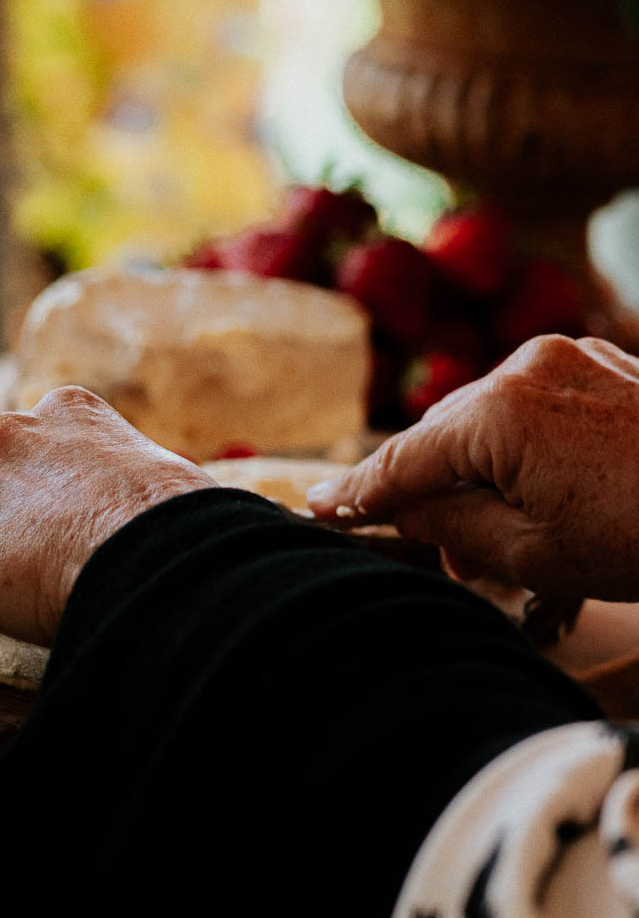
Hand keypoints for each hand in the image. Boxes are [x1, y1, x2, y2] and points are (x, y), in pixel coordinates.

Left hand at [0, 387, 214, 645]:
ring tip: (1, 608)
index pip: (34, 446)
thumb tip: (148, 519)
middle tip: (17, 568)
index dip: (39, 489)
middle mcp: (8, 432)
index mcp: (65, 408)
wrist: (151, 559)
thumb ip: (131, 482)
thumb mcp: (164, 474)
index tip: (54, 526)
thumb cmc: (183, 527)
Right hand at [307, 335, 638, 599]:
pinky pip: (534, 404)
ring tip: (510, 539)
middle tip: (451, 559)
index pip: (403, 460)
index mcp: (498, 414)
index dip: (357, 492)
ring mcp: (568, 358)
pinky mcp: (601, 362)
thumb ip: (451, 526)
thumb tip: (408, 509)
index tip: (316, 507)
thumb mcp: (532, 555)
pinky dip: (523, 449)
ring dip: (484, 474)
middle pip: (445, 436)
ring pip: (489, 420)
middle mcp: (525, 368)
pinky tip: (545, 496)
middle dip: (437, 494)